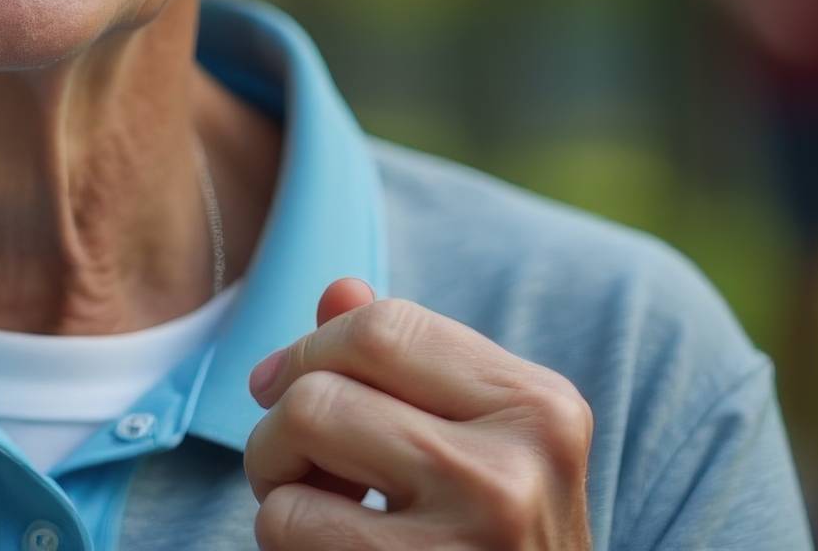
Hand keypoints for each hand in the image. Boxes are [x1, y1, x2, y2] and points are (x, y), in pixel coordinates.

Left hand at [243, 278, 593, 548]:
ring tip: (319, 518)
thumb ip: (412, 370)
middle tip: (302, 470)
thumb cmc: (489, 544)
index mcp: (541, 405)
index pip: (382, 326)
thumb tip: (334, 291)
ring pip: (296, 443)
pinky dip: (284, 544)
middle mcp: (519, 462)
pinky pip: (288, 527)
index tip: (285, 387)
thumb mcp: (478, 450)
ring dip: (275, 486)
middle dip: (282, 424)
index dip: (311, 350)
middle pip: (323, 386)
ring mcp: (476, 531)